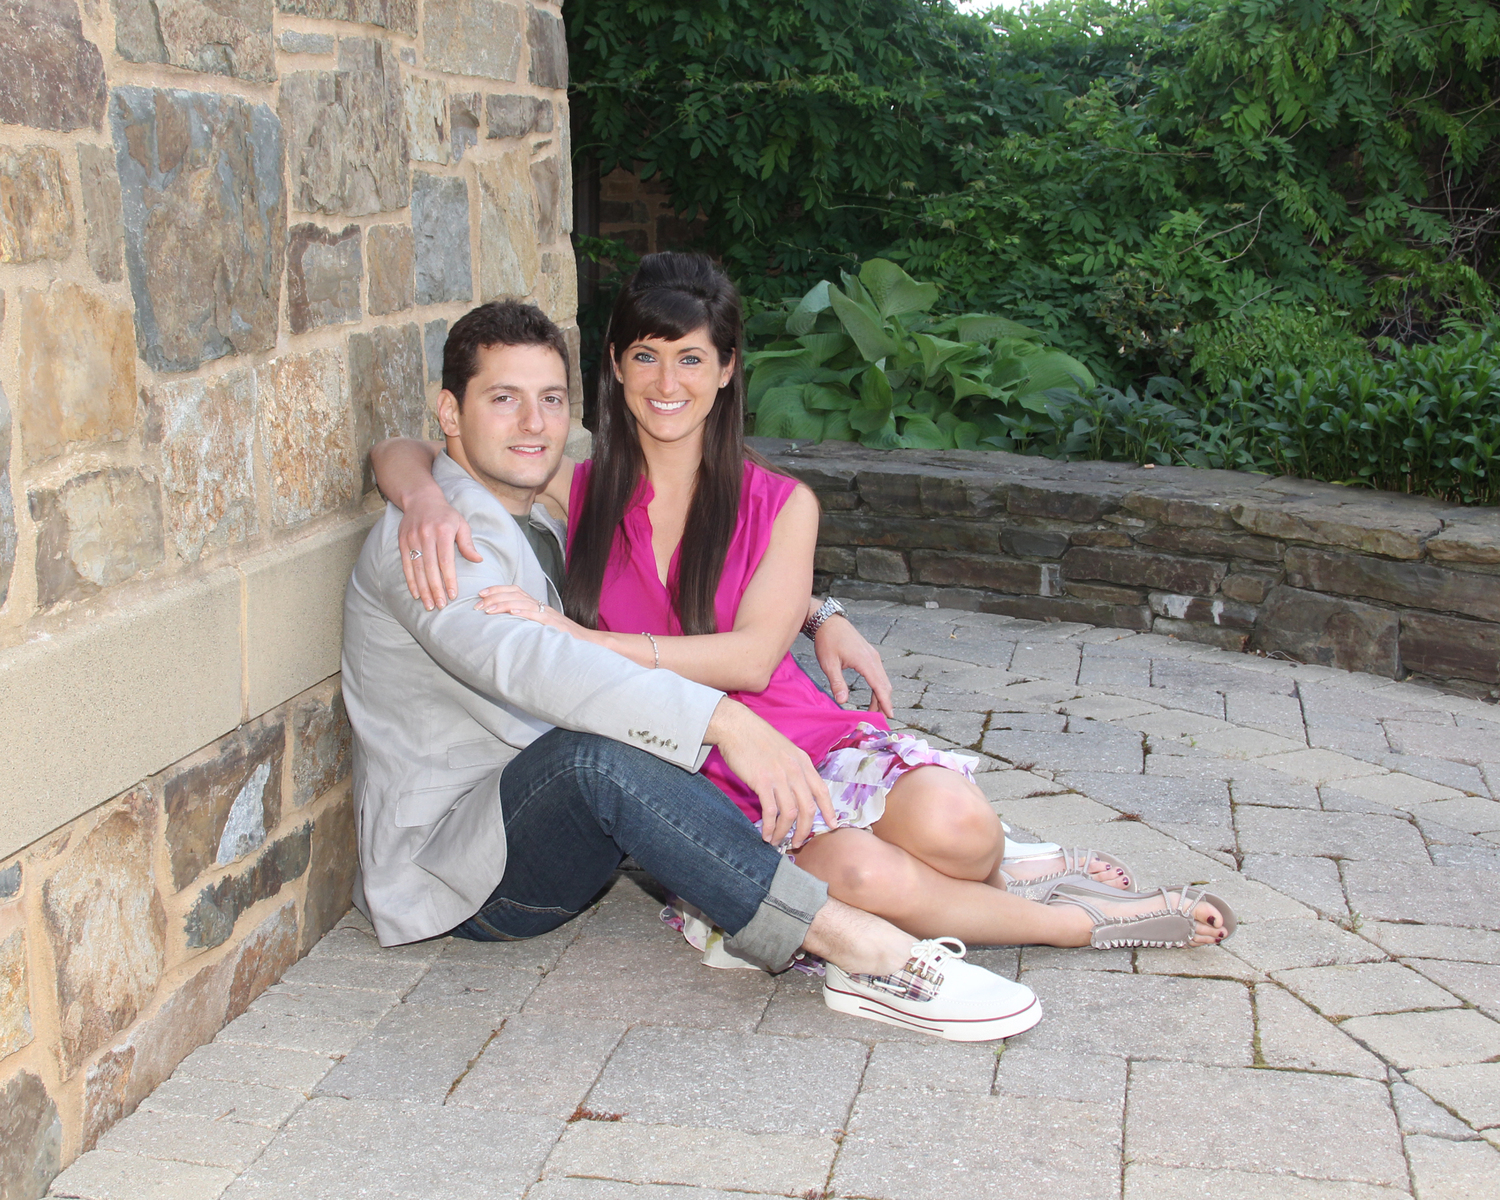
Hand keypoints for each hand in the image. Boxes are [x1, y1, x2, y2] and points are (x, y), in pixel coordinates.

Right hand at [399, 496, 481, 609]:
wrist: (421, 499)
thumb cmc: (445, 515)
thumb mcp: (461, 524)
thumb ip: (468, 543)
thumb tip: (478, 560)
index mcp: (443, 531)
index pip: (446, 560)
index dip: (448, 579)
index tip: (453, 594)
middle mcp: (426, 535)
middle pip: (430, 567)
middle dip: (435, 589)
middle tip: (440, 606)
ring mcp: (412, 538)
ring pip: (417, 569)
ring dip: (423, 589)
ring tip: (429, 605)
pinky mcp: (402, 541)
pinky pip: (406, 565)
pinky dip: (410, 580)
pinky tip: (416, 593)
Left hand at [475, 585, 586, 636]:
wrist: (587, 642)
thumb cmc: (562, 637)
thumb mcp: (540, 627)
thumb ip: (526, 623)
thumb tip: (505, 624)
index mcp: (537, 604)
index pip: (514, 590)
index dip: (497, 589)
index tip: (480, 594)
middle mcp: (541, 605)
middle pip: (515, 594)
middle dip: (493, 597)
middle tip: (477, 605)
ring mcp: (548, 614)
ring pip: (522, 602)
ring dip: (503, 604)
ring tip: (488, 610)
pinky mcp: (554, 624)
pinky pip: (538, 615)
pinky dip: (524, 612)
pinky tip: (512, 613)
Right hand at [706, 699, 836, 848]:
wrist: (737, 726)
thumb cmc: (757, 739)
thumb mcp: (784, 750)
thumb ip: (793, 769)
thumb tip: (795, 791)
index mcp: (803, 762)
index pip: (822, 790)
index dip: (829, 810)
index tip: (832, 825)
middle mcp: (795, 770)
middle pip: (808, 808)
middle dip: (804, 830)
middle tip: (798, 843)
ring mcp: (779, 776)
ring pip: (790, 813)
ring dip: (784, 832)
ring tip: (776, 841)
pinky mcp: (762, 781)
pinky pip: (771, 811)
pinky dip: (769, 826)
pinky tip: (764, 834)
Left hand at [814, 615, 893, 716]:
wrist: (828, 621)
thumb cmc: (827, 641)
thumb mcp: (829, 664)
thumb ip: (837, 683)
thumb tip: (843, 701)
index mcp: (865, 661)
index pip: (879, 686)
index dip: (885, 702)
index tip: (890, 715)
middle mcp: (873, 658)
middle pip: (884, 685)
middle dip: (883, 702)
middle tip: (879, 719)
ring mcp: (873, 656)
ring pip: (883, 679)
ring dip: (881, 695)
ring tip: (875, 710)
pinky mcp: (870, 655)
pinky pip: (879, 674)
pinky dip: (879, 686)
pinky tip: (874, 694)